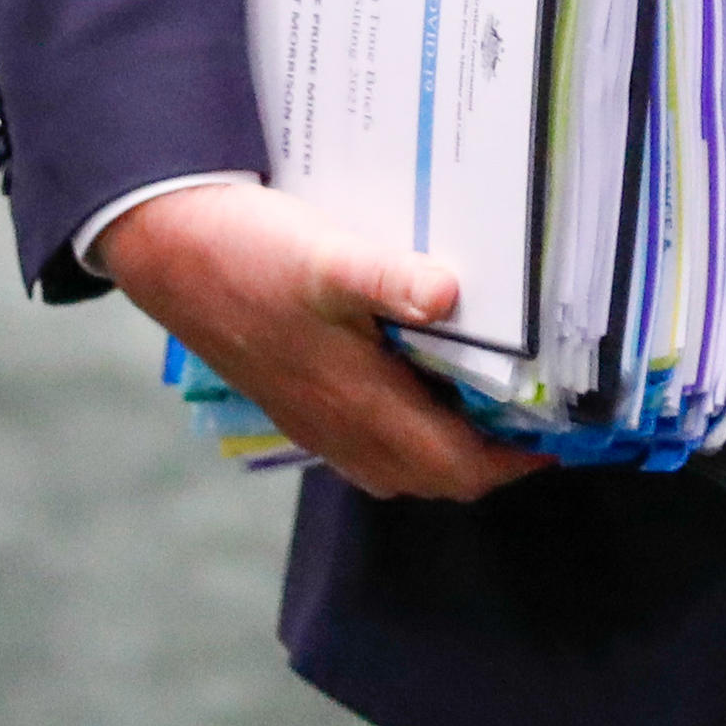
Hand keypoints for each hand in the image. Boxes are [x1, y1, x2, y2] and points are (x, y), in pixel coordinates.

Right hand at [101, 181, 548, 503]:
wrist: (163, 249)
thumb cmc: (244, 255)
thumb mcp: (323, 257)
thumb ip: (388, 279)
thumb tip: (447, 294)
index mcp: (359, 405)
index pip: (456, 467)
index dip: (515, 460)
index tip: (561, 434)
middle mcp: (339, 428)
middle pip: (434, 476)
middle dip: (490, 458)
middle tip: (536, 415)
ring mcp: (314, 420)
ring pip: (399, 463)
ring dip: (449, 446)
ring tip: (490, 399)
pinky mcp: (295, 400)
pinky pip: (367, 440)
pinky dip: (408, 428)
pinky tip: (417, 378)